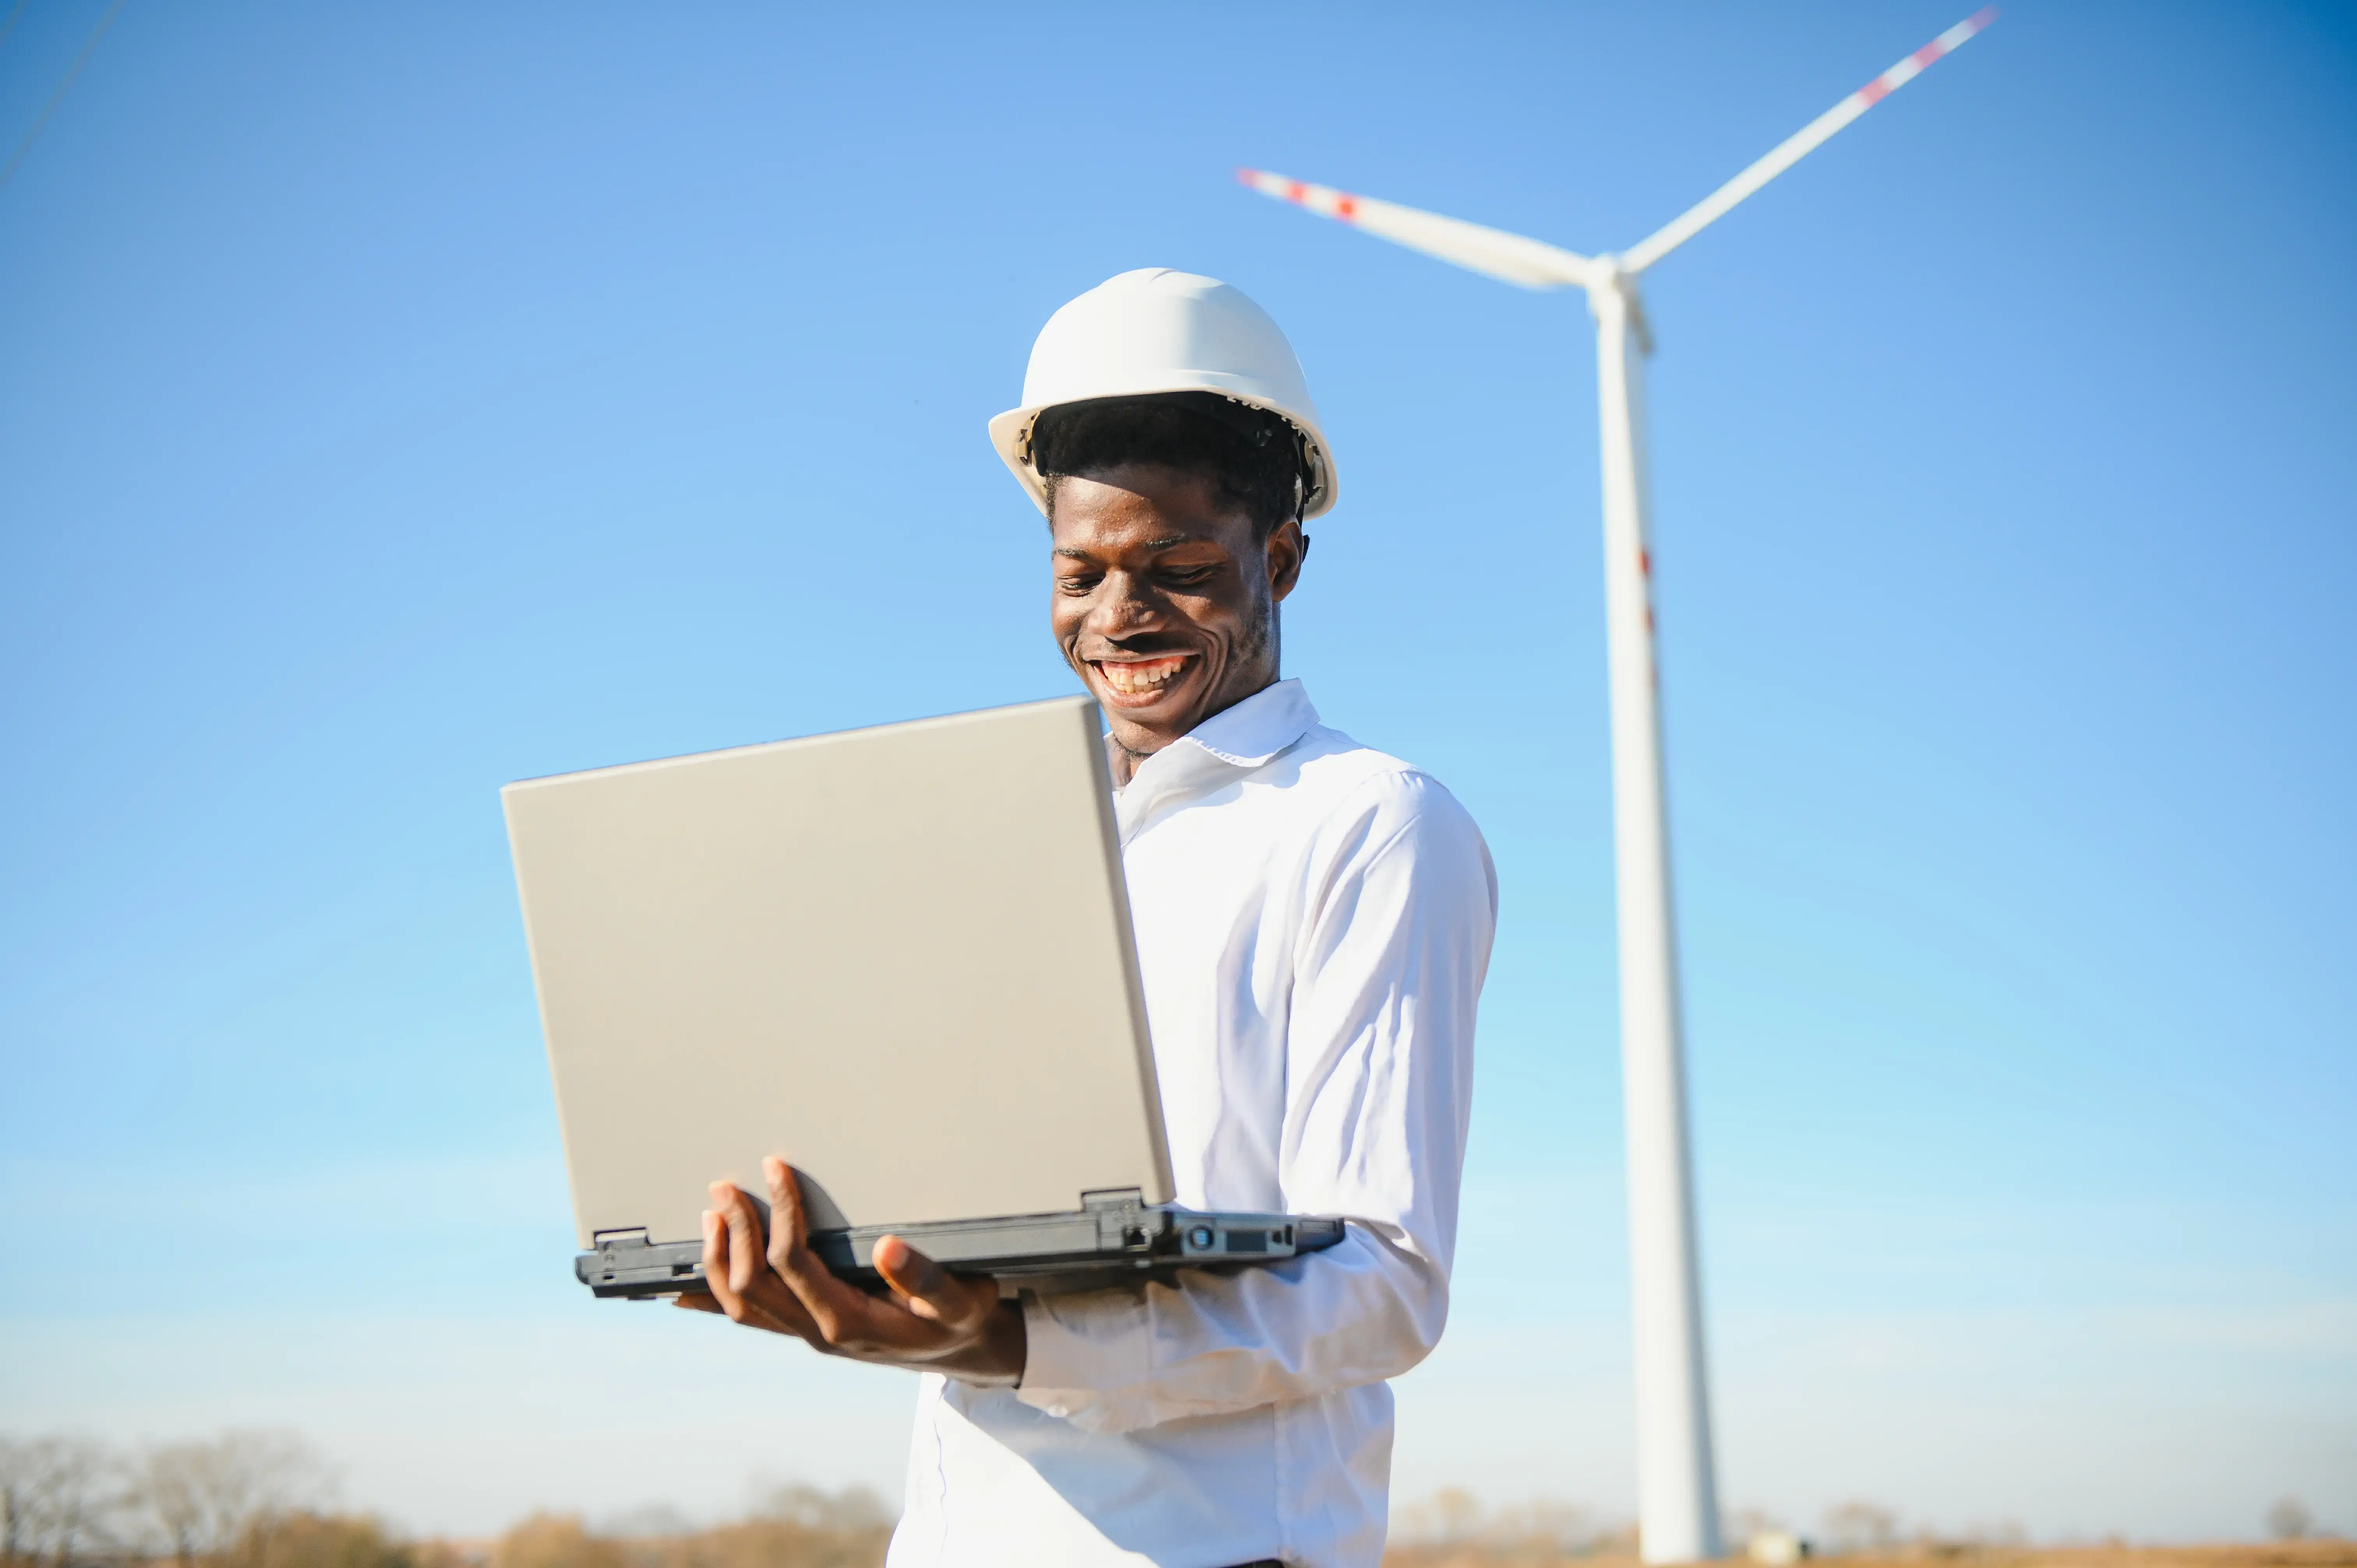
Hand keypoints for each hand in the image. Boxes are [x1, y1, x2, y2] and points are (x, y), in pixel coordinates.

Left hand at [675, 1156, 1025, 1385]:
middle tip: (727, 1186)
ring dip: (719, 1258)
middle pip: (752, 1284)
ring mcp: (807, 1334)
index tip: (776, 1170)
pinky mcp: (804, 1329)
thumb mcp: (960, 1298)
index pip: (795, 1262)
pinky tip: (688, 1286)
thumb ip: (925, 1279)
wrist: (958, 1350)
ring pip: (740, 1304)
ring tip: (711, 1214)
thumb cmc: (959, 1317)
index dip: (780, 1212)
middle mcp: (818, 1332)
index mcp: (850, 1321)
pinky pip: (748, 1317)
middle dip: (735, 1230)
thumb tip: (888, 1248)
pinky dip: (714, 1298)